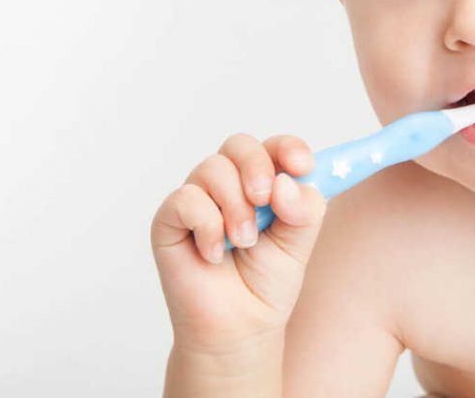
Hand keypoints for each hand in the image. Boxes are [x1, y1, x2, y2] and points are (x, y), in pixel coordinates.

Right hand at [150, 133, 326, 350]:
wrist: (238, 328)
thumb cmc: (266, 283)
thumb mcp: (300, 243)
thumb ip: (305, 209)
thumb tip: (285, 182)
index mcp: (264, 181)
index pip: (274, 147)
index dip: (289, 148)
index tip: (302, 165)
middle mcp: (229, 183)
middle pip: (239, 145)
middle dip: (256, 167)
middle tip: (264, 200)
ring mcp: (198, 197)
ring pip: (213, 167)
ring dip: (235, 206)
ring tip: (244, 241)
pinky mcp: (170, 218)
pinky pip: (186, 198)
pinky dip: (207, 225)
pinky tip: (215, 253)